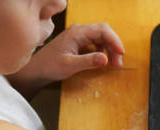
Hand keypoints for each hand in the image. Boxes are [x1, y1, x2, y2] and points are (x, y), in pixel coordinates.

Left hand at [7, 23, 124, 98]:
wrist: (38, 69)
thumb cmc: (50, 66)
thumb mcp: (70, 65)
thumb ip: (88, 61)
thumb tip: (105, 59)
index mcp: (77, 33)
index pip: (102, 30)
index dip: (115, 40)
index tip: (121, 53)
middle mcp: (79, 31)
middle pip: (104, 33)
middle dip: (114, 47)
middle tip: (118, 64)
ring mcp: (80, 36)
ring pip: (102, 38)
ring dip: (110, 50)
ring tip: (113, 64)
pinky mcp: (80, 42)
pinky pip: (97, 43)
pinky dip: (104, 52)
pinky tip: (103, 61)